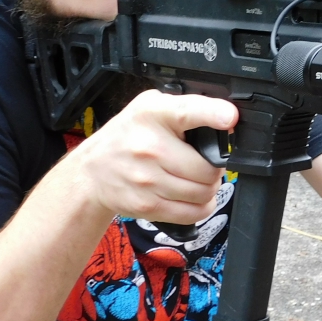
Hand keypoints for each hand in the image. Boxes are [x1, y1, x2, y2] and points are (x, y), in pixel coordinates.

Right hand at [71, 90, 237, 224]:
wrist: (92, 173)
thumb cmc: (128, 136)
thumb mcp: (151, 108)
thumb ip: (187, 109)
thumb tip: (227, 121)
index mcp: (153, 114)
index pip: (187, 111)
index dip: (214, 114)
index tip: (229, 117)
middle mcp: (149, 146)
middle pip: (207, 168)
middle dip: (215, 168)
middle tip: (206, 164)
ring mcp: (147, 179)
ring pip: (203, 192)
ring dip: (209, 188)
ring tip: (198, 180)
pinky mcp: (147, 205)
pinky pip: (192, 213)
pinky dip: (201, 207)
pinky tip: (192, 197)